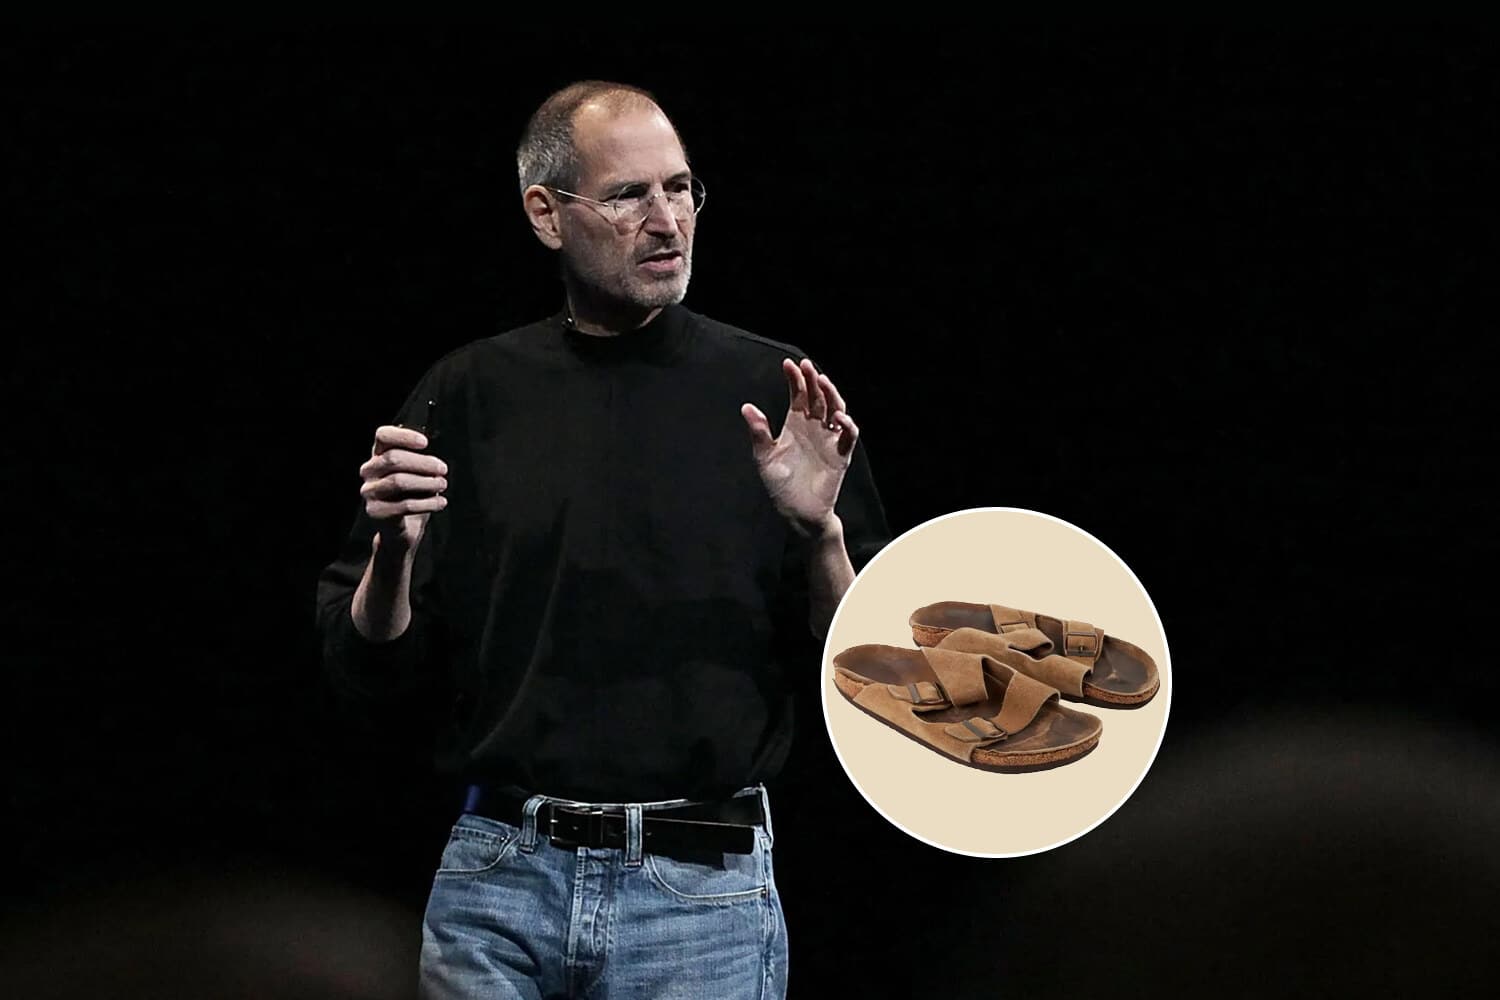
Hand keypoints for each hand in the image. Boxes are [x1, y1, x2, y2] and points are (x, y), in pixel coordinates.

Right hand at [358, 425, 448, 551]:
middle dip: (423, 463)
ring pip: (399, 481)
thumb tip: (436, 461)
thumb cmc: (411, 496)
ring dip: (426, 482)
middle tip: (443, 470)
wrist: (401, 531)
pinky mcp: (375, 512)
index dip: (403, 436)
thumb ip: (421, 463)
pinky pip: (405, 505)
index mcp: (378, 455)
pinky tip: (441, 502)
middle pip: (393, 458)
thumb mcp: (417, 476)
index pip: (383, 436)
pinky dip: (428, 503)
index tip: (425, 443)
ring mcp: (369, 492)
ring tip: (442, 484)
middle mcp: (369, 471)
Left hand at [741, 358, 858, 537]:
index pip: (799, 394)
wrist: (797, 511)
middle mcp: (814, 427)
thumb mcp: (764, 456)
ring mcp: (829, 439)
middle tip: (806, 366)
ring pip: (836, 408)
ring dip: (831, 394)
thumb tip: (747, 407)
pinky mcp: (840, 454)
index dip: (795, 378)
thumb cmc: (780, 483)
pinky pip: (848, 435)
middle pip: (818, 396)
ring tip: (822, 381)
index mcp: (796, 423)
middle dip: (813, 379)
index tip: (787, 364)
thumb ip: (759, 432)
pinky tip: (837, 417)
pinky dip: (846, 424)